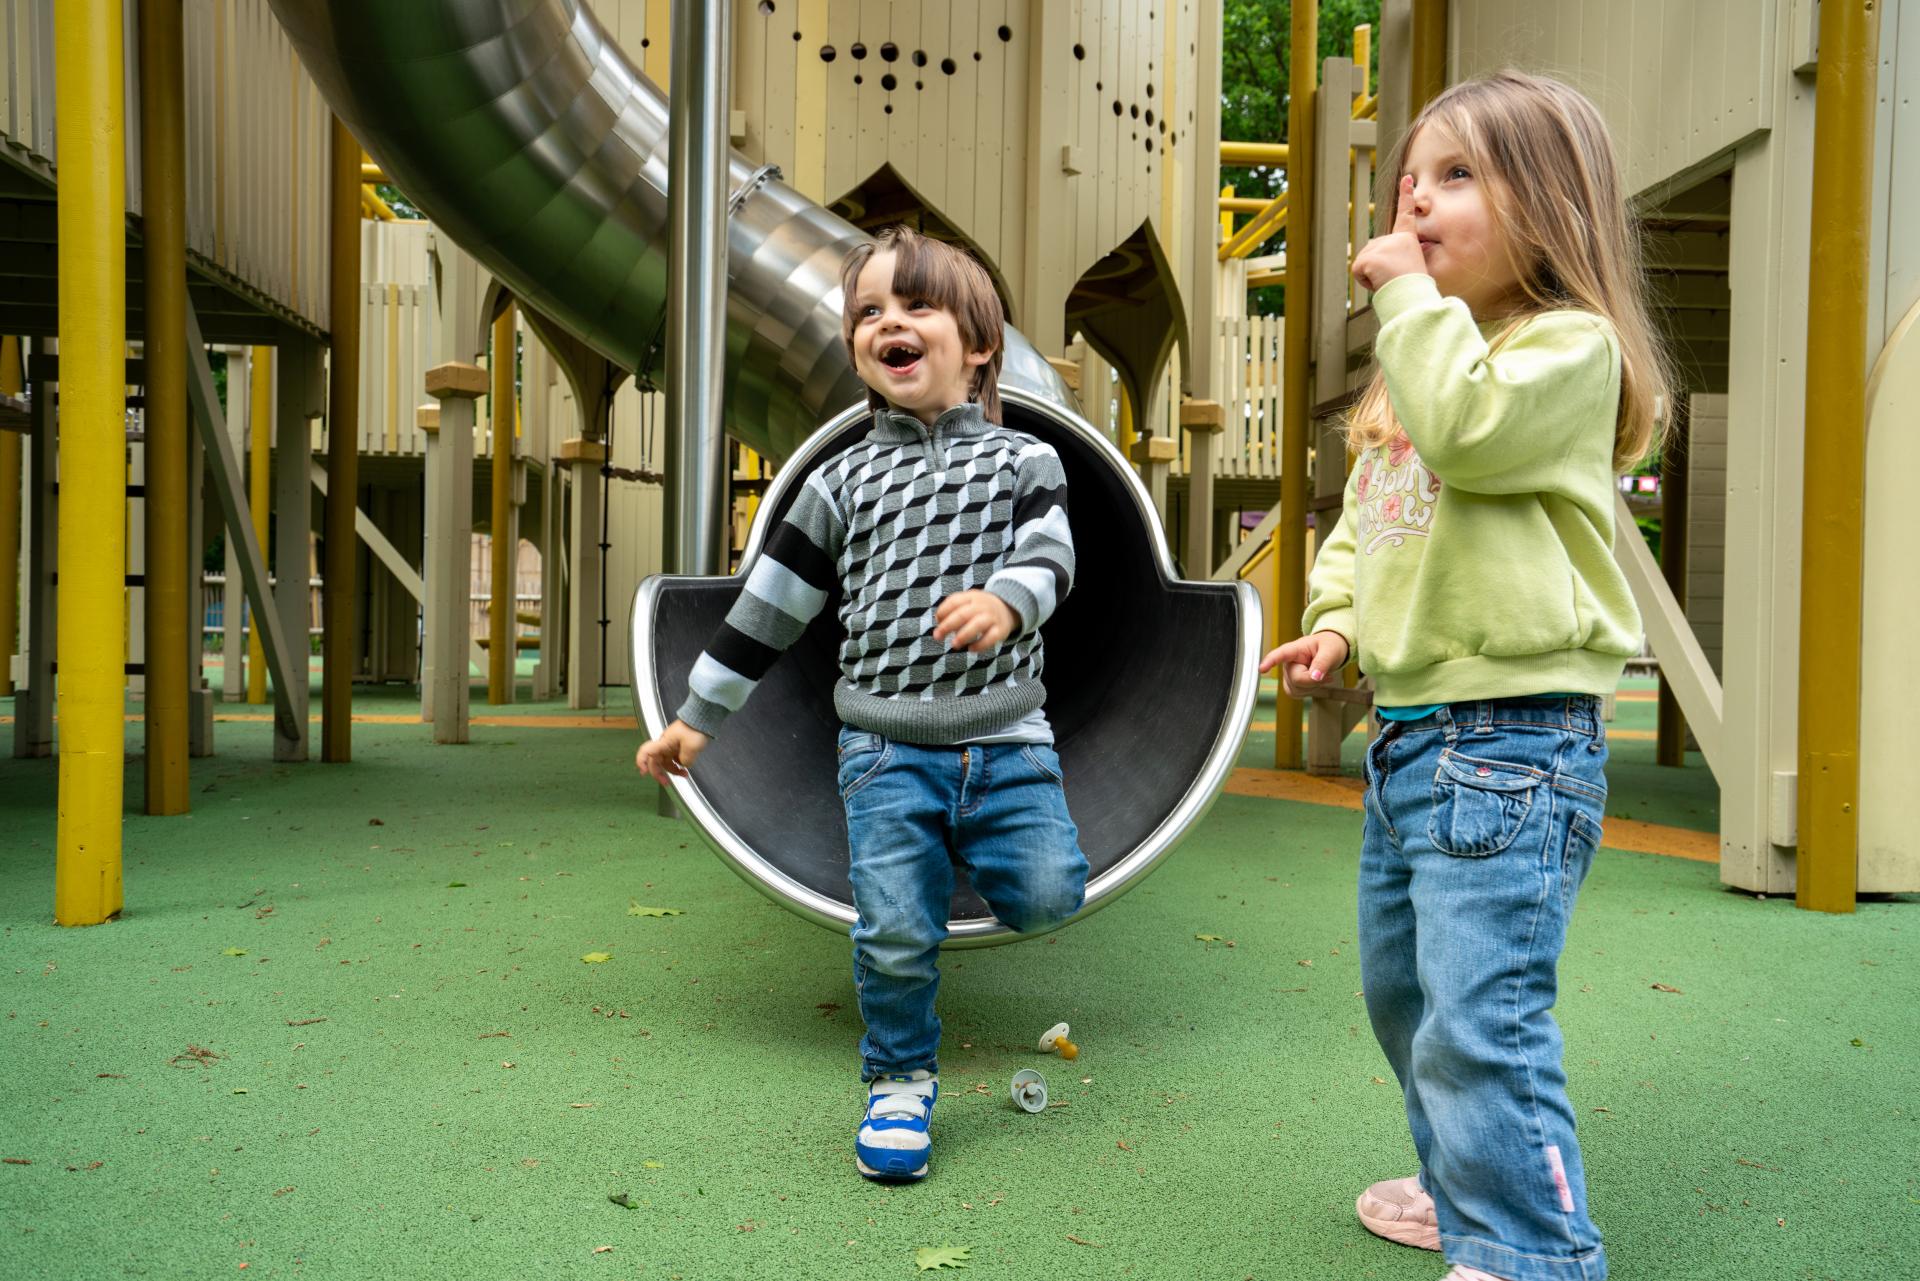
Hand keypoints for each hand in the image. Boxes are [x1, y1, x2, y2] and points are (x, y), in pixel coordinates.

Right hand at [634, 719, 710, 785]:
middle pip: (656, 762)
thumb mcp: (692, 747)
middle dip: (660, 774)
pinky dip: (679, 765)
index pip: (646, 751)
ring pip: (666, 762)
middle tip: (667, 783)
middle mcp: (664, 745)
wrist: (701, 719)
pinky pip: (674, 759)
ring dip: (673, 770)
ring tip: (685, 775)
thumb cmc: (694, 729)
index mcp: (663, 743)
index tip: (643, 772)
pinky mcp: (677, 746)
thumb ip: (685, 760)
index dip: (641, 761)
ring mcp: (670, 746)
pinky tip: (686, 767)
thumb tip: (683, 765)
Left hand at [932, 590, 1018, 652]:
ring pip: (976, 625)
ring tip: (953, 645)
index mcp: (972, 597)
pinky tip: (971, 649)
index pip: (954, 601)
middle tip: (937, 636)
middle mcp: (982, 606)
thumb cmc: (980, 608)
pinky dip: (980, 645)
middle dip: (947, 626)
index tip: (938, 621)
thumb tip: (939, 622)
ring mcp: (992, 617)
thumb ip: (953, 609)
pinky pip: (990, 638)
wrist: (1008, 608)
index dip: (943, 611)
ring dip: (963, 636)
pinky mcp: (1001, 630)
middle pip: (962, 614)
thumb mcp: (968, 601)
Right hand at [1258, 631, 1350, 698]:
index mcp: (1295, 649)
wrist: (1330, 651)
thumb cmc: (1329, 646)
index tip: (1261, 669)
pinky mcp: (1291, 684)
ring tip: (1321, 675)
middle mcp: (1288, 662)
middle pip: (1296, 679)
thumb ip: (1322, 663)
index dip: (1270, 662)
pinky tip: (1316, 682)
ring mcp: (1288, 674)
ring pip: (1296, 689)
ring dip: (1313, 687)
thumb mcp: (1330, 651)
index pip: (1280, 655)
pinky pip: (1297, 694)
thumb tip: (1315, 677)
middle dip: (1313, 680)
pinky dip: (1310, 691)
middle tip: (1325, 673)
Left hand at [1349, 175, 1425, 292]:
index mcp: (1407, 239)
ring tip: (1389, 280)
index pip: (1406, 214)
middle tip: (1394, 277)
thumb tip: (1383, 266)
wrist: (1411, 295)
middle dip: (1378, 267)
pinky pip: (1357, 271)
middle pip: (1374, 251)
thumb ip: (1395, 260)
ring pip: (1364, 262)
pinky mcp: (1369, 257)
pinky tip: (1379, 281)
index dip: (1406, 195)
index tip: (1407, 177)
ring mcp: (1381, 245)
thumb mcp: (1409, 268)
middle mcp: (1394, 238)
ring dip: (1371, 275)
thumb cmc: (1413, 288)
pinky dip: (1364, 280)